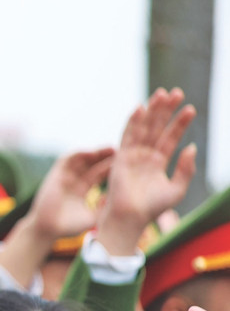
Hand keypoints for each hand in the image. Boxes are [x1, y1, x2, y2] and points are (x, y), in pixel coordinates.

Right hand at [28, 148, 115, 240]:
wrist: (47, 229)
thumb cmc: (68, 227)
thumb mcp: (93, 217)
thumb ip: (103, 208)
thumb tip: (111, 197)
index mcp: (82, 191)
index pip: (99, 175)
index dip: (111, 168)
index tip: (126, 164)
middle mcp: (74, 181)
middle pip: (93, 165)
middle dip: (106, 157)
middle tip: (123, 152)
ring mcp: (65, 177)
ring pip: (83, 159)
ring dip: (96, 153)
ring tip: (111, 149)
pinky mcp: (55, 174)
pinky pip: (68, 159)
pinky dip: (79, 154)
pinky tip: (92, 152)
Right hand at [99, 88, 196, 255]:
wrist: (130, 218)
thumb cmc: (152, 208)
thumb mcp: (177, 189)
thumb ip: (186, 169)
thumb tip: (191, 148)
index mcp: (158, 163)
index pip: (171, 138)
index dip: (180, 123)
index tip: (190, 109)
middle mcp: (145, 156)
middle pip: (157, 128)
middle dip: (166, 110)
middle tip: (176, 92)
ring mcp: (132, 156)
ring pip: (144, 128)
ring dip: (152, 111)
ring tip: (162, 94)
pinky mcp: (120, 158)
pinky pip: (127, 136)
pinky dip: (132, 122)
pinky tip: (140, 108)